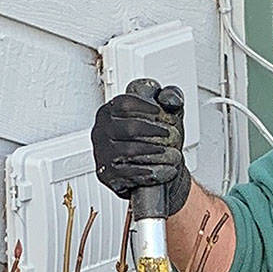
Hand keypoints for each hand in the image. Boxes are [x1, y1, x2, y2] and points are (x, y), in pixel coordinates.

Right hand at [90, 78, 190, 215]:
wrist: (152, 171)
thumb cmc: (156, 139)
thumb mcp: (166, 114)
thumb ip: (170, 97)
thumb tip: (168, 99)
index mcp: (110, 112)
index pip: (124, 104)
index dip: (143, 106)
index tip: (159, 111)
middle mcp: (101, 131)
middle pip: (128, 128)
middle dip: (152, 131)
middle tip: (169, 134)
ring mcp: (102, 153)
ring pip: (129, 151)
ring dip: (153, 151)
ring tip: (171, 153)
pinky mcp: (107, 174)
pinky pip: (129, 172)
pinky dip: (149, 171)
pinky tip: (164, 169)